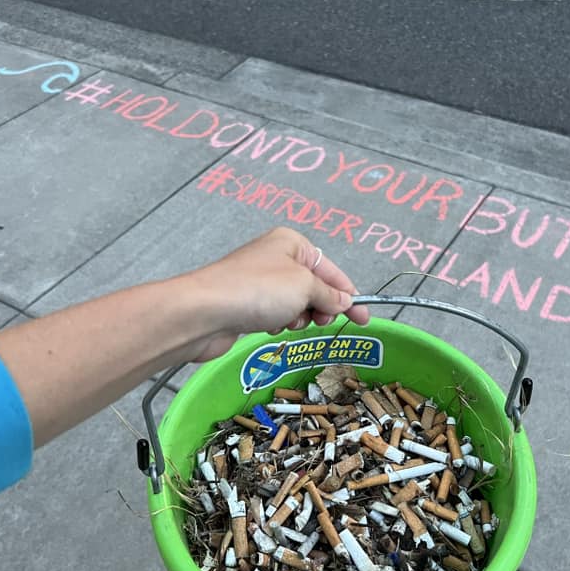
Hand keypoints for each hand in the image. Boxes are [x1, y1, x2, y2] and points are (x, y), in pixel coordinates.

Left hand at [180, 227, 369, 361]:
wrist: (205, 312)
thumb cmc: (257, 290)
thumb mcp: (305, 287)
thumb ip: (329, 295)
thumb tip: (345, 301)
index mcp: (292, 243)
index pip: (332, 270)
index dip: (349, 294)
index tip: (364, 318)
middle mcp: (276, 258)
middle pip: (315, 287)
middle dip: (320, 307)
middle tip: (318, 320)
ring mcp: (260, 282)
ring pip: (297, 304)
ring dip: (298, 317)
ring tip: (286, 321)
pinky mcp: (247, 304)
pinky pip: (277, 315)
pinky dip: (278, 323)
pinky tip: (268, 327)